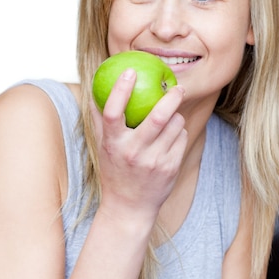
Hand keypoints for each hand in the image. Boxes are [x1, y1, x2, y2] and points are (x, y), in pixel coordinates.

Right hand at [91, 68, 187, 222]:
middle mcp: (133, 152)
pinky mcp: (170, 168)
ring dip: (176, 115)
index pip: (113, 112)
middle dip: (172, 97)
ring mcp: (154, 161)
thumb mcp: (104, 146)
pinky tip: (173, 135)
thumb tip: (97, 85)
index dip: (120, 89)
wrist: (129, 207)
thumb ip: (101, 118)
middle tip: (177, 87)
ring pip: (174, 125)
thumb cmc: (115, 170)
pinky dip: (179, 131)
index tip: (130, 71)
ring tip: (171, 115)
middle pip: (157, 117)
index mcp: (113, 144)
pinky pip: (181, 138)